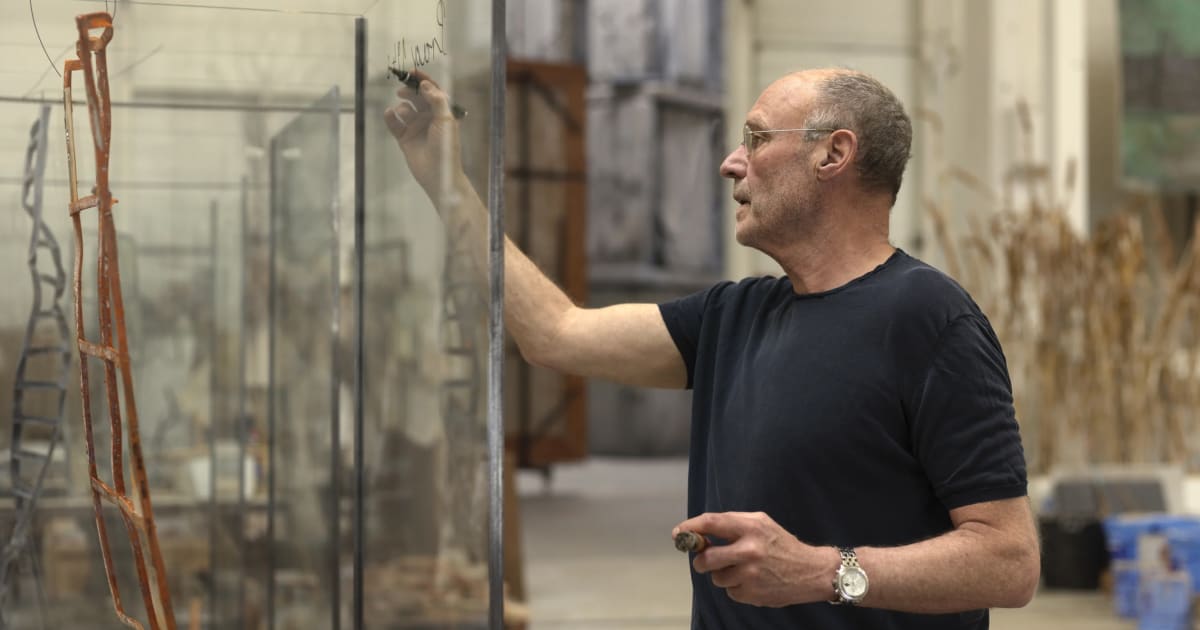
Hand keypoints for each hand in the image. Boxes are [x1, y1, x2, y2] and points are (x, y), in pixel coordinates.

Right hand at [383, 70, 462, 198]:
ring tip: (403, 112)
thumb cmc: (446, 147)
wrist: (438, 174)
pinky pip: (395, 124)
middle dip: (410, 92)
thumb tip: (425, 84)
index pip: (432, 91)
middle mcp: (429, 118)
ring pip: (405, 110)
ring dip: (403, 107)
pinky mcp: (405, 138)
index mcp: (442, 112)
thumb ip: (436, 100)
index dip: (423, 80)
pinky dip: (391, 118)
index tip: (412, 71)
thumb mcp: (445, 120)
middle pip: (417, 98)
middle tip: (402, 90)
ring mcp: (416, 128)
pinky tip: (389, 114)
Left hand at [673, 511, 837, 607]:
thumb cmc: (781, 544)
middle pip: (706, 558)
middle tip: (705, 560)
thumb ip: (731, 524)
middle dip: (701, 561)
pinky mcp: (752, 593)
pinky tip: (752, 581)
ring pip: (716, 577)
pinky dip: (736, 587)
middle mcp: (749, 550)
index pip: (711, 523)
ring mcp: (750, 574)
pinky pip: (729, 592)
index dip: (690, 527)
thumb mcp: (761, 523)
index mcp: (750, 527)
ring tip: (742, 570)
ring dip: (722, 574)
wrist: (811, 571)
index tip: (678, 534)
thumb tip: (699, 532)